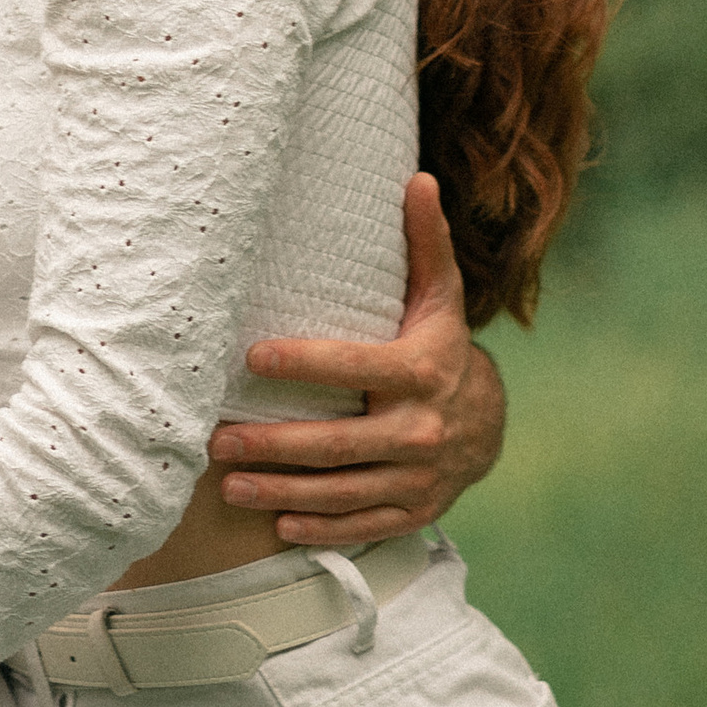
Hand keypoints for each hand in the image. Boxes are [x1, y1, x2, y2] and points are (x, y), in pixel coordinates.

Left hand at [207, 171, 503, 546]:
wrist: (488, 422)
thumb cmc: (441, 347)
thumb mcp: (438, 297)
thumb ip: (425, 242)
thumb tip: (417, 178)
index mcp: (420, 371)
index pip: (353, 366)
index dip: (304, 363)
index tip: (252, 359)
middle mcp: (420, 429)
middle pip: (337, 444)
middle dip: (274, 445)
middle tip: (218, 440)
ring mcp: (418, 477)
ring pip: (342, 491)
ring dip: (283, 493)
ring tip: (230, 485)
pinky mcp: (414, 510)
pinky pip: (363, 524)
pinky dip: (321, 528)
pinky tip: (277, 523)